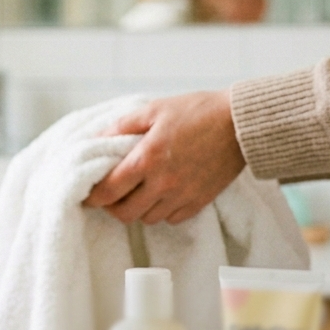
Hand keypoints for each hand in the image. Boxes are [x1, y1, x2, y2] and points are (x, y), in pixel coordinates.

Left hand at [82, 90, 245, 224]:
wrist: (241, 124)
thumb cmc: (197, 112)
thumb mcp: (153, 110)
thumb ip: (122, 126)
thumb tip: (97, 139)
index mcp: (147, 159)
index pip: (109, 191)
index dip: (93, 196)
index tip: (88, 194)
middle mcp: (163, 183)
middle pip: (125, 213)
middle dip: (112, 207)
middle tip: (111, 195)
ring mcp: (182, 195)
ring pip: (147, 219)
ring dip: (137, 209)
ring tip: (136, 193)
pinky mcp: (200, 202)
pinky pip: (171, 219)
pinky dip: (161, 211)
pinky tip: (160, 195)